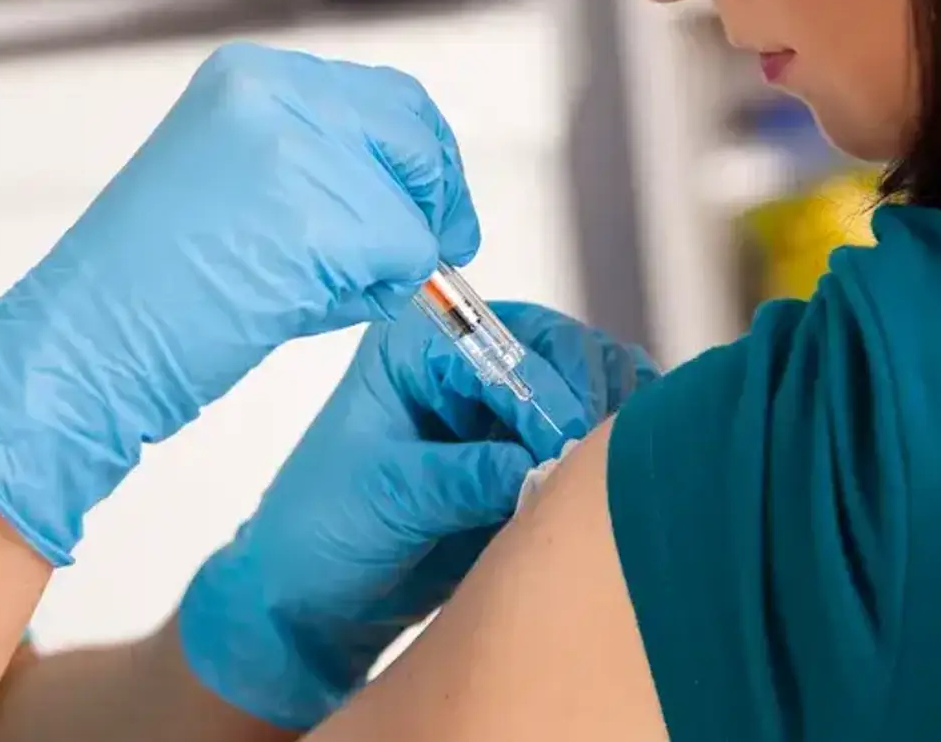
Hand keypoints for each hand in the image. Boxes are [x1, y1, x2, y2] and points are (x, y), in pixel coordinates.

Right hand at [0, 44, 479, 564]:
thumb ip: (320, 164)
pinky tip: (316, 309)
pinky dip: (380, 293)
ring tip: (332, 291)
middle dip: (439, 194)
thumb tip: (408, 194)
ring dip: (398, 257)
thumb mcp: (238, 180)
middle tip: (447, 247)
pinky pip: (404, 257)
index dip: (423, 155)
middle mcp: (279, 95)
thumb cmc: (150, 282)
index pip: (386, 97)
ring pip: (411, 205)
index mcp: (254, 77)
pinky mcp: (323, 221)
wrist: (87, 338)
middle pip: (414, 132)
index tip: (436, 202)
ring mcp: (303, 154)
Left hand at [178, 301, 657, 729]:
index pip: (502, 344)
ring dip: (611, 413)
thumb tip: (539, 463)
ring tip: (614, 462)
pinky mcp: (529, 446)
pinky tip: (622, 467)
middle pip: (560, 347)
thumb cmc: (325, 531)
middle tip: (594, 453)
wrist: (318, 596)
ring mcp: (504, 402)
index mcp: (418, 345)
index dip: (539, 389)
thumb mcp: (386, 499)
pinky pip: (590, 425)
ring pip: (589, 380)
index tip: (560, 443)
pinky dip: (612, 440)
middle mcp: (467, 359)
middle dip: (585, 395)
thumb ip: (460, 476)